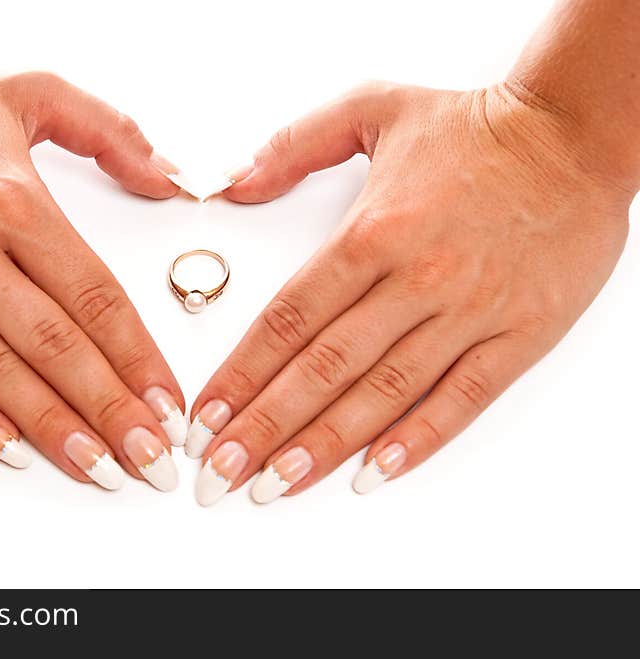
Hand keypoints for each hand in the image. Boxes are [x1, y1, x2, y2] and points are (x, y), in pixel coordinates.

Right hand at [0, 62, 188, 490]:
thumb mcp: (35, 93)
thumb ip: (112, 134)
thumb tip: (170, 179)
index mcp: (17, 202)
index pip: (95, 298)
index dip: (138, 358)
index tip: (168, 404)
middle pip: (57, 347)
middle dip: (110, 410)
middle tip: (151, 459)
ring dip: (53, 427)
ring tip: (100, 470)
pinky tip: (11, 450)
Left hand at [189, 81, 632, 504]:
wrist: (577, 133)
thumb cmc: (475, 127)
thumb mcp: (373, 108)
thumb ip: (295, 145)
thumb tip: (234, 182)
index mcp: (374, 232)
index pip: (289, 319)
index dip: (242, 373)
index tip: (207, 415)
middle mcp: (416, 279)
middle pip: (324, 367)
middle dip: (265, 427)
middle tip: (221, 473)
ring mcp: (469, 311)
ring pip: (384, 393)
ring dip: (325, 445)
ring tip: (276, 483)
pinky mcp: (519, 333)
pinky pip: (462, 398)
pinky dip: (418, 440)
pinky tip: (374, 473)